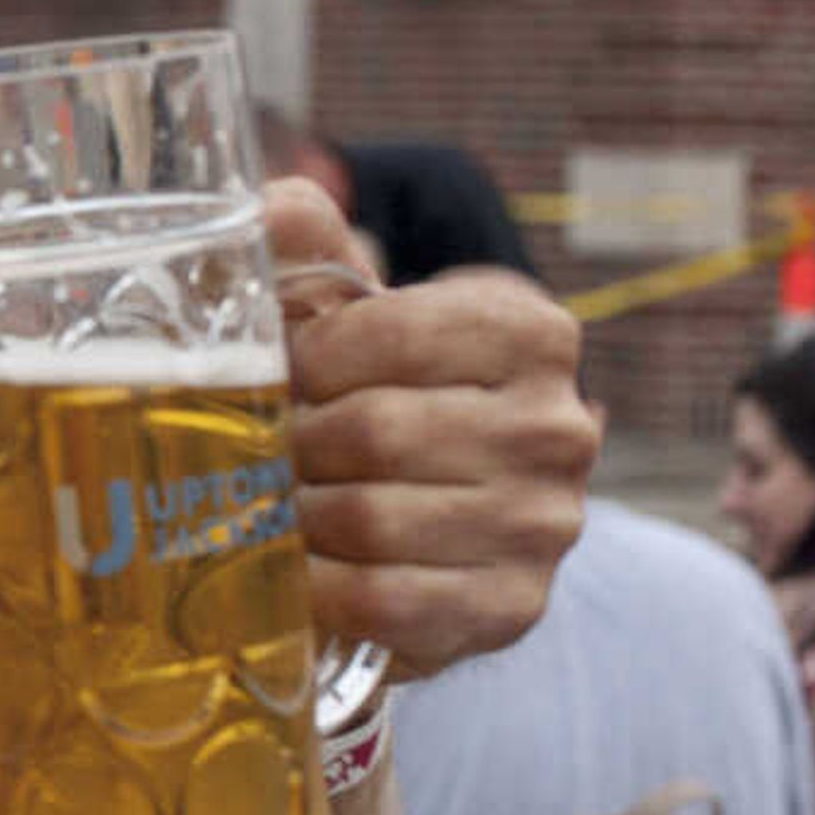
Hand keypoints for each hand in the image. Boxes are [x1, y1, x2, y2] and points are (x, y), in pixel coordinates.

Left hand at [269, 180, 593, 674]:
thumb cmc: (378, 398)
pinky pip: (385, 600)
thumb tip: (274, 206)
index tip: (284, 373)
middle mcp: (557, 426)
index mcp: (528, 332)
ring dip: (296, 518)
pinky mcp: (512, 607)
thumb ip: (312, 252)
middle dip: (291, 444)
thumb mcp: (353, 316)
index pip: (389, 330)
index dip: (307, 356)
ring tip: (271, 506)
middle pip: (373, 431)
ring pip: (372, 519)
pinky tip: (299, 571)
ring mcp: (543, 523)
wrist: (432, 527)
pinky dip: (320, 589)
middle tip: (257, 451)